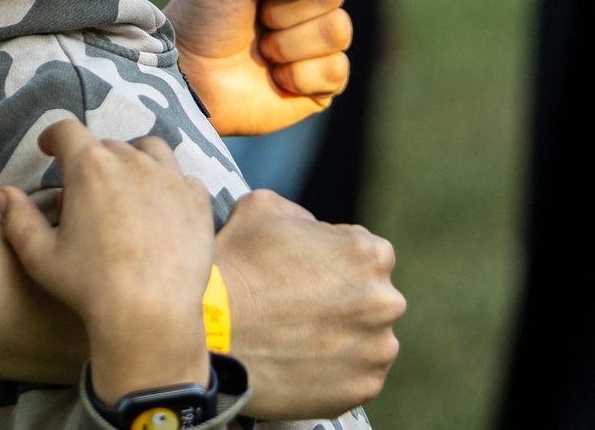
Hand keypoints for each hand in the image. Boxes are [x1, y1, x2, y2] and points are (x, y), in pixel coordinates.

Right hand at [0, 121, 212, 399]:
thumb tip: (5, 194)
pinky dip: (169, 187)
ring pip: (151, 151)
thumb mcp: (40, 257)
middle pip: (108, 146)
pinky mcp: (198, 199)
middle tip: (84, 191)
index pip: (67, 131)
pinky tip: (161, 210)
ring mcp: (171, 178)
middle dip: (92, 161)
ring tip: (127, 188)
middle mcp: (134, 161)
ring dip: (135, 162)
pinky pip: (183, 179)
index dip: (54, 137)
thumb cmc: (88, 286)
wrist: (150, 314)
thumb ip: (19, 220)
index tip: (48, 148)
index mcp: (90, 168)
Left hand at [171, 0, 353, 135]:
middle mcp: (311, 2)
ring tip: (263, 51)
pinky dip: (299, 76)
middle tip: (257, 19)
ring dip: (289, 44)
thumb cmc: (203, 15)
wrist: (187, 74)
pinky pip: (336, 71)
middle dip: (285, 10)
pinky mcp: (322, 83)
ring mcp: (318, 43)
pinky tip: (276, 78)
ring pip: (338, 31)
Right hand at [213, 190, 402, 417]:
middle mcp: (385, 301)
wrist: (209, 332)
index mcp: (372, 254)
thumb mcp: (263, 207)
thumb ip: (300, 213)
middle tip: (300, 313)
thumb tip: (306, 226)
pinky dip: (335, 373)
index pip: (364, 257)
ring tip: (298, 341)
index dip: (332, 265)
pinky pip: (356, 378)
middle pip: (370, 300)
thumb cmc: (236, 267)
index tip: (306, 279)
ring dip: (343, 340)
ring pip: (367, 341)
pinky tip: (301, 364)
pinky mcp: (362, 388)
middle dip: (342, 304)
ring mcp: (377, 349)